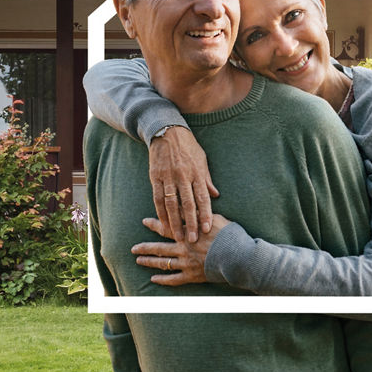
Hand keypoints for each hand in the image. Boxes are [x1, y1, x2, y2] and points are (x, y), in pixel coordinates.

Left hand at [132, 214, 231, 285]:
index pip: (167, 227)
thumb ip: (200, 212)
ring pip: (163, 263)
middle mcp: (183, 248)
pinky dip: (162, 279)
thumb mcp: (214, 218)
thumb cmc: (229, 235)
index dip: (155, 224)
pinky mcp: (192, 276)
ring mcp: (186, 263)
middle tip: (133, 248)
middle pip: (159, 247)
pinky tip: (153, 279)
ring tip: (139, 260)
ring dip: (149, 262)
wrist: (237, 256)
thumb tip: (191, 203)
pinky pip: (173, 279)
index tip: (144, 222)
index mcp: (188, 233)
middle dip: (145, 247)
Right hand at [148, 126, 218, 242]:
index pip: (202, 197)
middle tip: (192, 240)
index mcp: (197, 172)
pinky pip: (158, 198)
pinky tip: (162, 223)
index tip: (206, 229)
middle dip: (190, 223)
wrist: (167, 131)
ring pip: (172, 204)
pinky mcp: (155, 177)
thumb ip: (207, 179)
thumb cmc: (188, 146)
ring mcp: (168, 177)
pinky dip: (160, 212)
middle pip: (188, 204)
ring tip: (177, 236)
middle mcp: (183, 176)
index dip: (205, 214)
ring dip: (174, 222)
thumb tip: (216, 195)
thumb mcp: (202, 159)